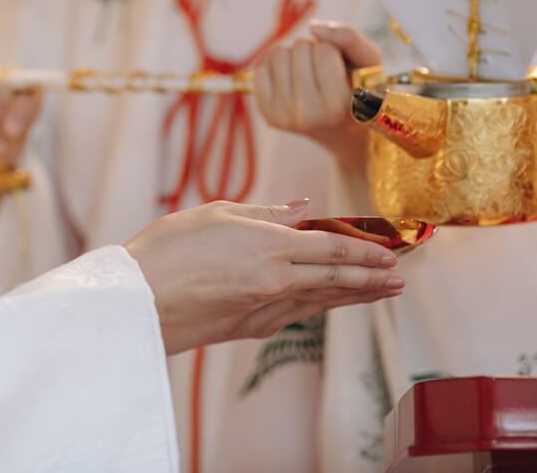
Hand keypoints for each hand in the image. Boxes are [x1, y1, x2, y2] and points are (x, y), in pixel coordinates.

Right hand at [124, 199, 402, 355]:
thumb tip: (302, 207)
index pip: (332, 249)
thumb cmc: (167, 249)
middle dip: (372, 279)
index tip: (391, 252)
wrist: (137, 301)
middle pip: (336, 280)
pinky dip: (319, 307)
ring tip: (382, 293)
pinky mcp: (248, 328)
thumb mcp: (215, 213)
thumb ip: (264, 211)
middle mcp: (275, 281)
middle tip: (400, 278)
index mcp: (269, 247)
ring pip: (321, 301)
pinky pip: (295, 315)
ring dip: (355, 297)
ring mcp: (263, 309)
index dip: (366, 251)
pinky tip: (327, 304)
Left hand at [254, 21, 380, 169]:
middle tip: (323, 70)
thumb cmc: (358, 89)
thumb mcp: (369, 62)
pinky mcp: (267, 115)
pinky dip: (276, 65)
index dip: (333, 50)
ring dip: (294, 55)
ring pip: (278, 54)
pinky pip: (261, 68)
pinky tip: (292, 79)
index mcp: (337, 107)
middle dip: (313, 50)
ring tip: (309, 73)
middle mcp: (307, 116)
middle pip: (299, 48)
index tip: (340, 67)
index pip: (325, 51)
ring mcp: (283, 117)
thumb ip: (350, 38)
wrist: (342, 130)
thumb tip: (314, 27)